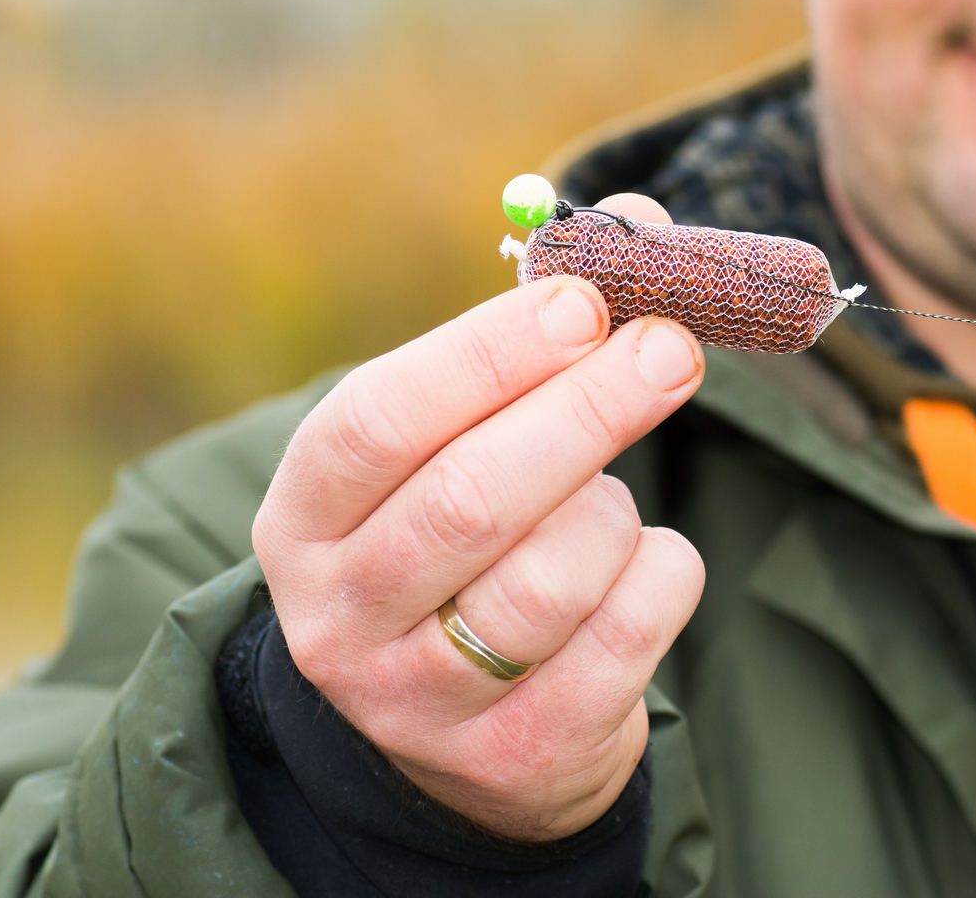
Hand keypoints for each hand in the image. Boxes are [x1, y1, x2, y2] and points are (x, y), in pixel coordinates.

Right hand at [252, 192, 705, 842]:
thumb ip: (537, 335)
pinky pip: (629, 632)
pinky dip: (660, 572)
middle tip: (671, 346)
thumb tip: (641, 220)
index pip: (375, 425)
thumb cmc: (472, 538)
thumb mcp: (461, 444)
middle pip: (469, 502)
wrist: (463, 735)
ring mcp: (424, 705)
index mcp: (305, 521)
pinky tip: (639, 562)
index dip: (484, 355)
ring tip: (607, 498)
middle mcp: (342, 622)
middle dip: (585, 411)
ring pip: (553, 578)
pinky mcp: (521, 755)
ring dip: (613, 510)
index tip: (581, 303)